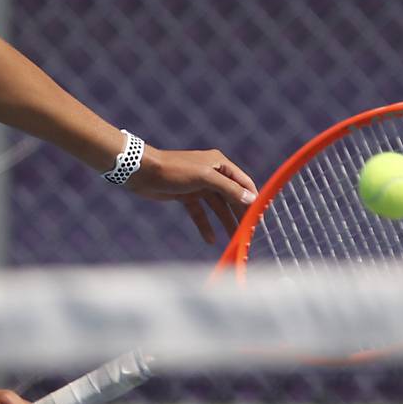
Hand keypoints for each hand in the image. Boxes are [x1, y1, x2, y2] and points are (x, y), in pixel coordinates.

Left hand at [125, 147, 258, 243]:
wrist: (142, 172)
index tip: (260, 216)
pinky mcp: (186, 195)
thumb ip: (228, 189)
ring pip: (216, 206)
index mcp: (219, 164)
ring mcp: (198, 184)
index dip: (252, 198)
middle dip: (239, 213)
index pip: (243, 182)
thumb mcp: (204, 178)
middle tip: (249, 232)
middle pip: (231, 196)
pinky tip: (210, 240)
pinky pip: (200, 212)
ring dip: (225, 222)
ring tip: (234, 239)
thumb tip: (251, 199)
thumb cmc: (174, 170)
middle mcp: (211, 173)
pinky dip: (205, 225)